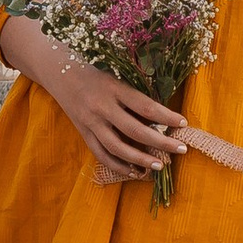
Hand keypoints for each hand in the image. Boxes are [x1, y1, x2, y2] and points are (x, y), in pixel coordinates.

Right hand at [8, 26, 191, 184]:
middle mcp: (102, 107)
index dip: (167, 117)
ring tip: (160, 165)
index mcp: (114, 88)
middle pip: (136, 131)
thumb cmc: (95, 71)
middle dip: (161, 142)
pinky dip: (119, 166)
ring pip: (118, 148)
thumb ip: (135, 94)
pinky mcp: (83, 133)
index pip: (146, 107)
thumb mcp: (116, 75)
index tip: (184, 123)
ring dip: (141, 160)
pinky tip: (135, 172)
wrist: (58, 72)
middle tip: (181, 149)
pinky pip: (102, 154)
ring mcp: (91, 122)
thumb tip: (161, 117)